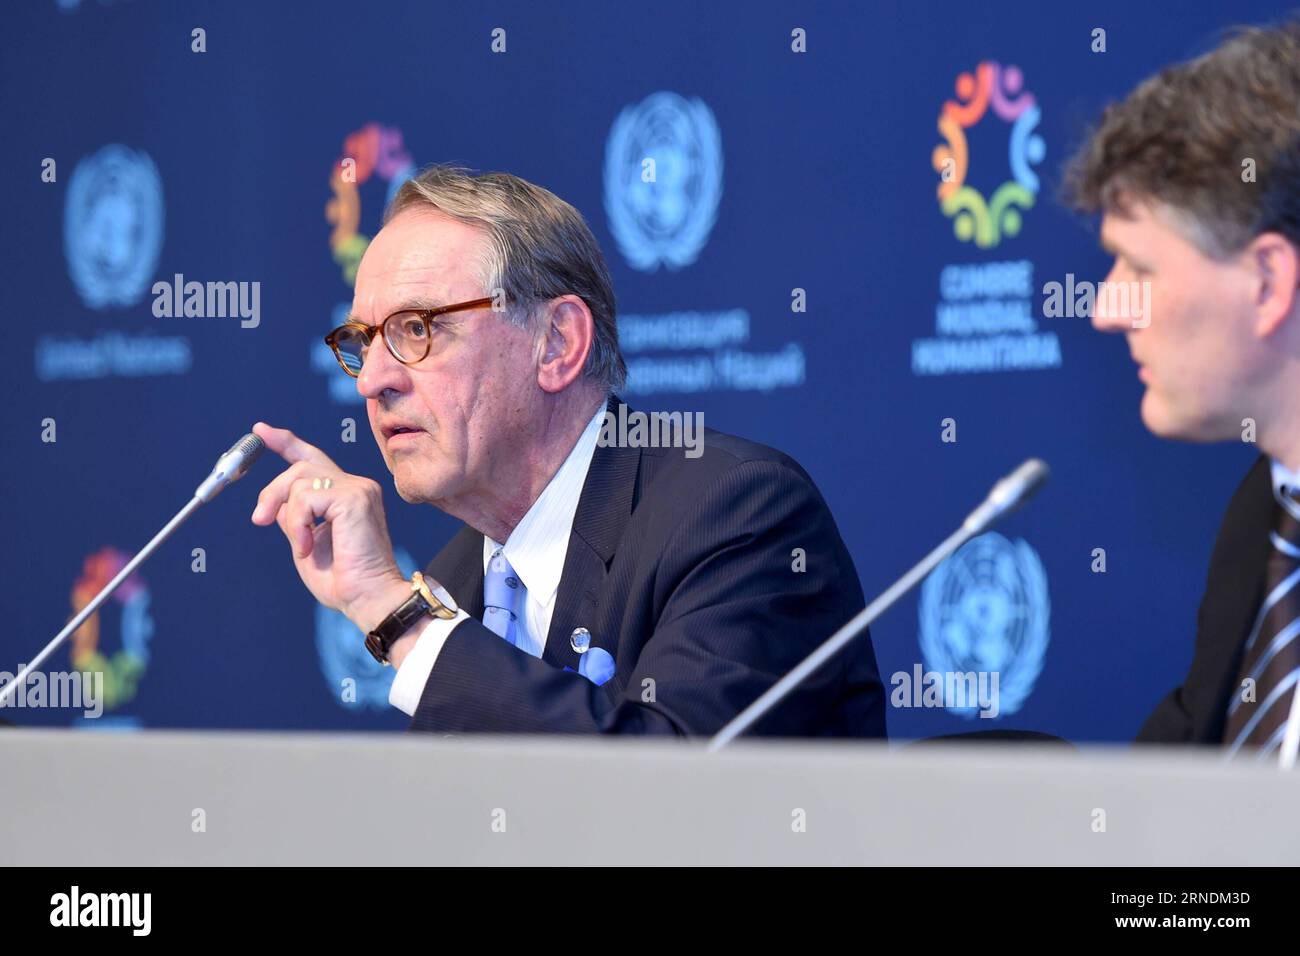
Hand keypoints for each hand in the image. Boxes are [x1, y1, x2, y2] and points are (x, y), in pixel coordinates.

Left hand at [250, 422, 409, 631]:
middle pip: (300, 464)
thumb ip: (294, 517)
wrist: (367, 598)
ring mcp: (358, 488)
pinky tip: (307, 545)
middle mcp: (356, 486)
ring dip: (288, 515)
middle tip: (259, 519)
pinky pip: (306, 497)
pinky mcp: (355, 497)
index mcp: (347, 496)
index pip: (313, 458)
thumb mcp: (306, 543)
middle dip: (272, 490)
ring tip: (300, 546)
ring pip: (299, 480)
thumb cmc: (343, 580)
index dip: (285, 443)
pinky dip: (299, 523)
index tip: (261, 432)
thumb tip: (276, 502)